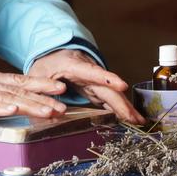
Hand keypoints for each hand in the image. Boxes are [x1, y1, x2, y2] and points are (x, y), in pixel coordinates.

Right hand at [0, 56, 67, 117]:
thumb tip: (7, 106)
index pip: (21, 83)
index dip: (41, 85)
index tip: (61, 89)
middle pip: (20, 93)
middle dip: (43, 99)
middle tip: (64, 106)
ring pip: (7, 100)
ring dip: (29, 105)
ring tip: (48, 111)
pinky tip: (12, 111)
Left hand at [28, 49, 144, 123]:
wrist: (56, 54)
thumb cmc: (47, 63)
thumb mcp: (37, 75)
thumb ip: (41, 91)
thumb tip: (48, 110)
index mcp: (75, 66)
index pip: (93, 72)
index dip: (107, 79)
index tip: (122, 85)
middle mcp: (90, 73)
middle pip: (109, 88)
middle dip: (123, 103)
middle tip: (134, 118)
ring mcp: (96, 81)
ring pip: (113, 94)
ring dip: (127, 108)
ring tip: (139, 122)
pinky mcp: (97, 89)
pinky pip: (110, 99)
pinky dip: (120, 109)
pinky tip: (130, 119)